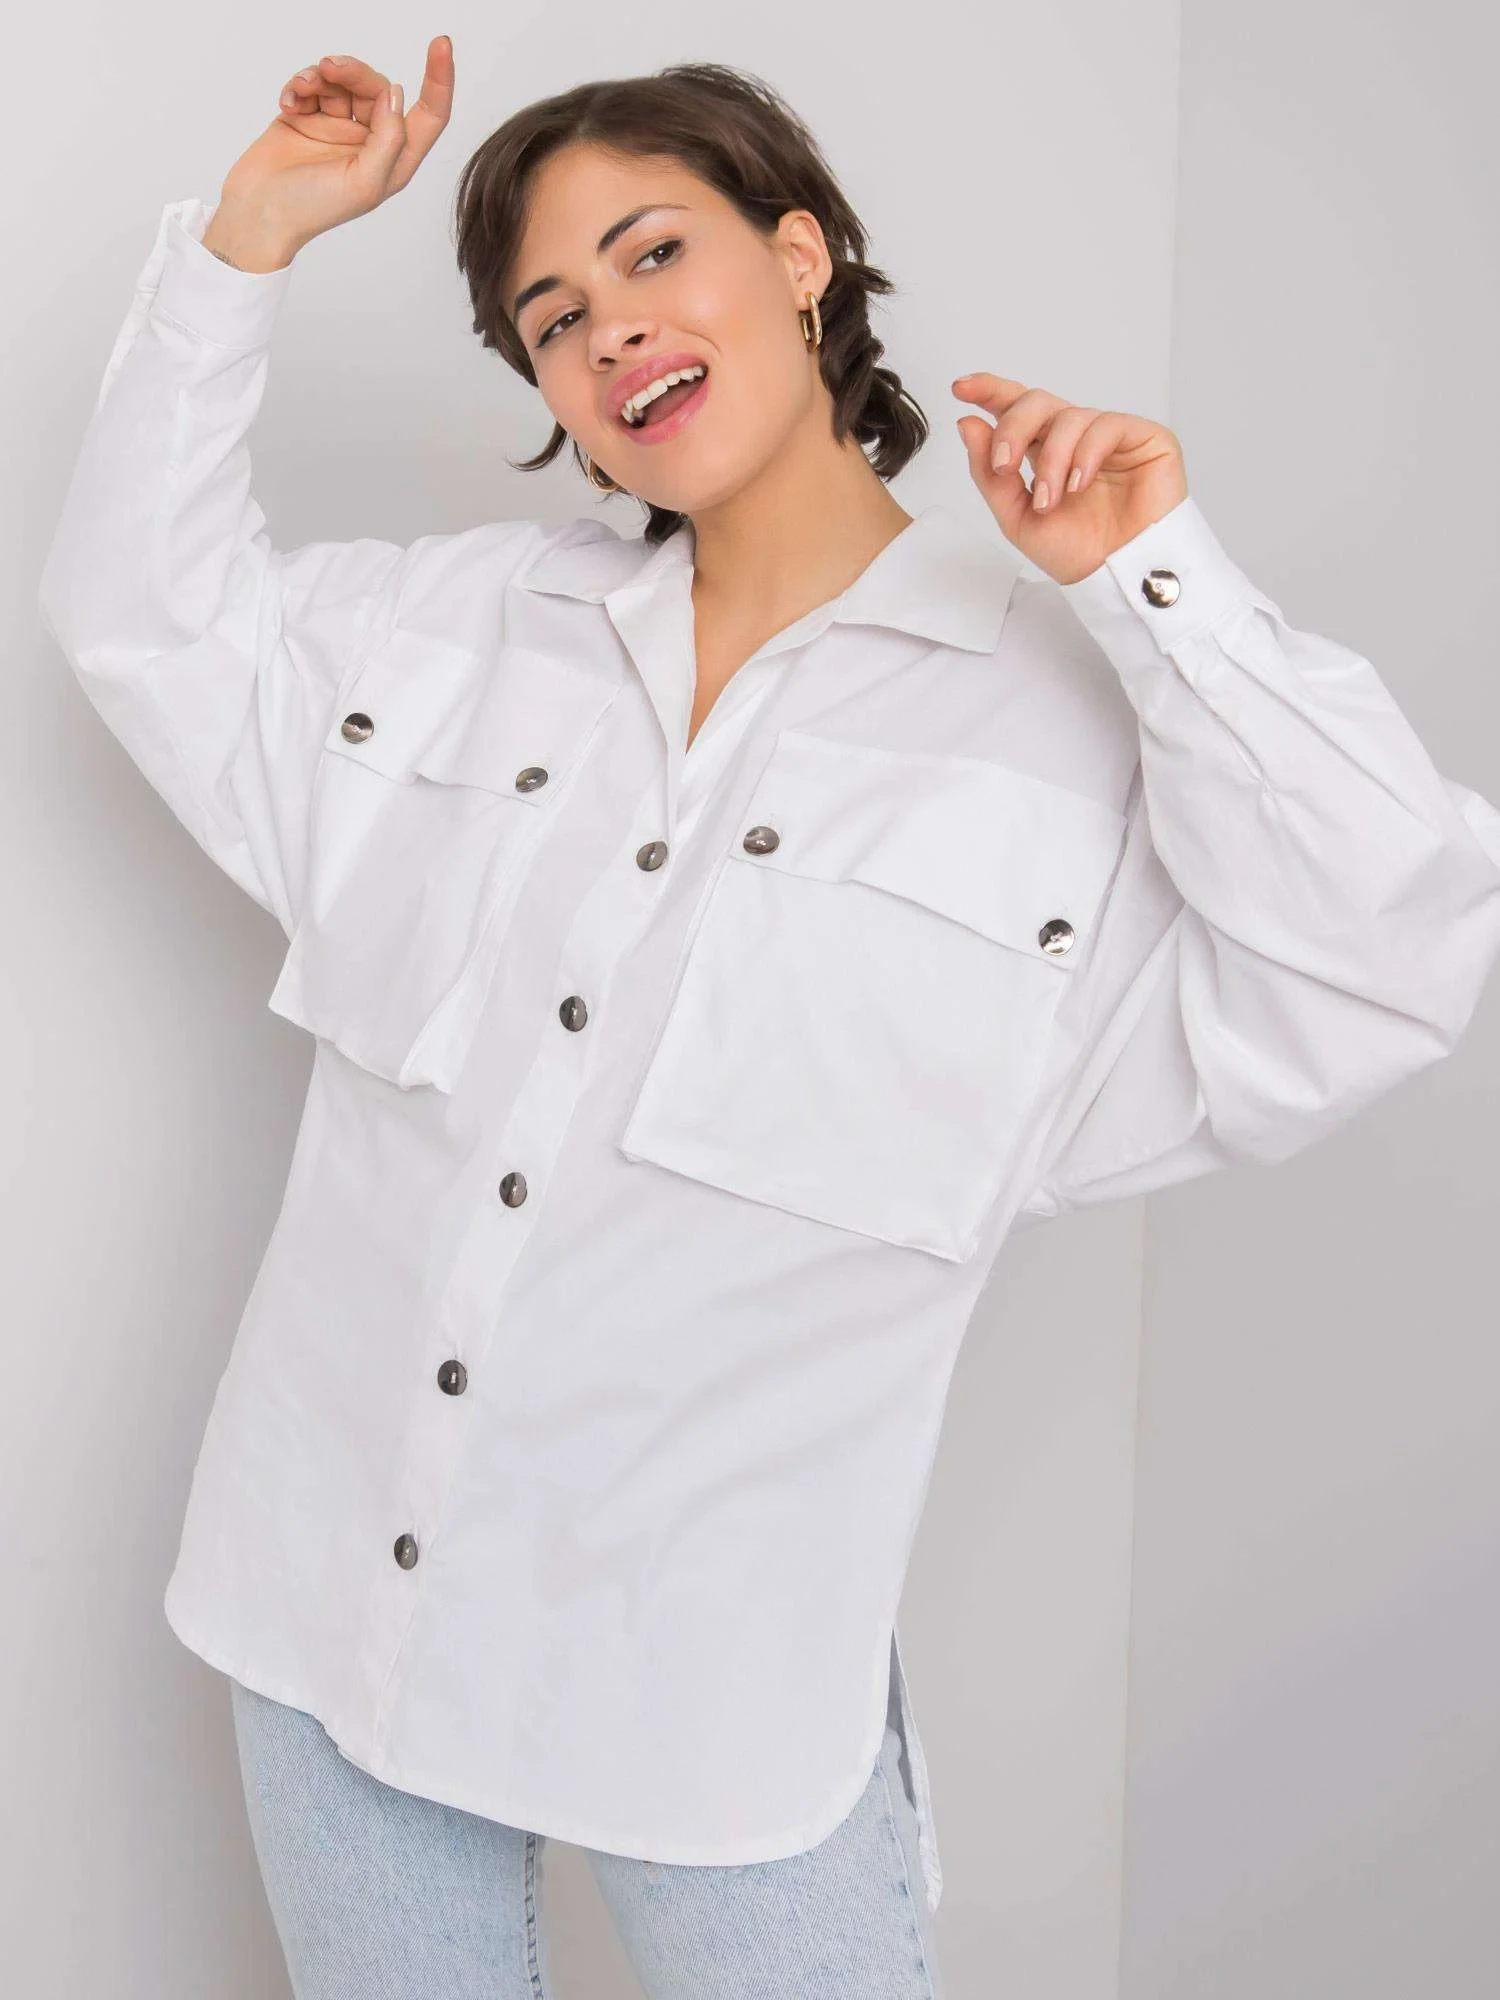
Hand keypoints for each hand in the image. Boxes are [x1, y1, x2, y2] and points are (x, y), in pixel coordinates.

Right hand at [204, 38, 454, 268]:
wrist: (258, 212)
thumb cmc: (312, 209)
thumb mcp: (364, 182)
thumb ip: (389, 139)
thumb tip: (396, 94)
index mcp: (394, 161)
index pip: (429, 116)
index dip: (439, 80)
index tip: (442, 44)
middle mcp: (371, 141)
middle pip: (377, 88)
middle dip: (354, 72)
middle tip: (328, 67)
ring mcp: (339, 127)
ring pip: (342, 81)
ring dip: (320, 76)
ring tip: (301, 87)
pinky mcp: (308, 117)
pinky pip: (312, 85)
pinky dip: (299, 86)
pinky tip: (288, 102)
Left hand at [953, 375, 1187, 584]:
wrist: (1116, 579)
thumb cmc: (1075, 552)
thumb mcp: (1016, 517)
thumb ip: (989, 474)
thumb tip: (968, 424)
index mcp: (1044, 451)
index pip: (1016, 408)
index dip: (990, 391)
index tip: (961, 388)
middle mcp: (1076, 438)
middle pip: (1037, 402)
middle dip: (1013, 428)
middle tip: (1003, 466)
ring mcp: (1110, 436)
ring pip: (1069, 416)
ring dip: (1051, 460)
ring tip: (1050, 500)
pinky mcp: (1144, 438)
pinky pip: (1107, 425)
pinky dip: (1086, 454)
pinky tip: (1079, 484)